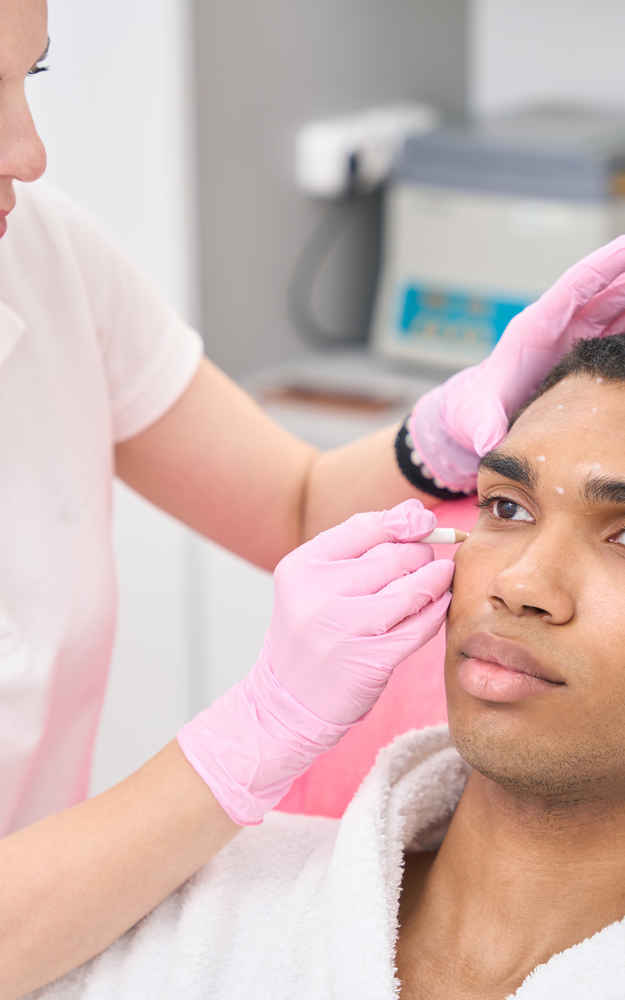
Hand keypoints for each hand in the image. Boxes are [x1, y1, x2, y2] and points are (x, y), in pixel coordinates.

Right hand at [177, 499, 453, 824]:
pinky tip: (437, 606)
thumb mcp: (315, 582)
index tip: (422, 523)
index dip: (403, 521)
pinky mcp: (372, 658)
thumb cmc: (310, 632)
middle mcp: (318, 593)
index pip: (366, 526)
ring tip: (438, 579)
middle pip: (394, 555)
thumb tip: (415, 510)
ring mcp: (345, 627)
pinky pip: (421, 624)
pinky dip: (436, 610)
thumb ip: (361, 544)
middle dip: (419, 554)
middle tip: (424, 561)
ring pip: (413, 587)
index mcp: (302, 566)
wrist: (287, 701)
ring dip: (435, 579)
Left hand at [409, 236, 624, 492]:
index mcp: (535, 328)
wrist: (472, 423)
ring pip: (619, 308)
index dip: (606, 263)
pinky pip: (619, 335)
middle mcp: (560, 326)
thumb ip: (482, 427)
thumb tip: (487, 441)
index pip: (577, 286)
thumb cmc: (469, 414)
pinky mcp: (585, 357)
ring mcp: (576, 339)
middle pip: (607, 289)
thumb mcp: (473, 420)